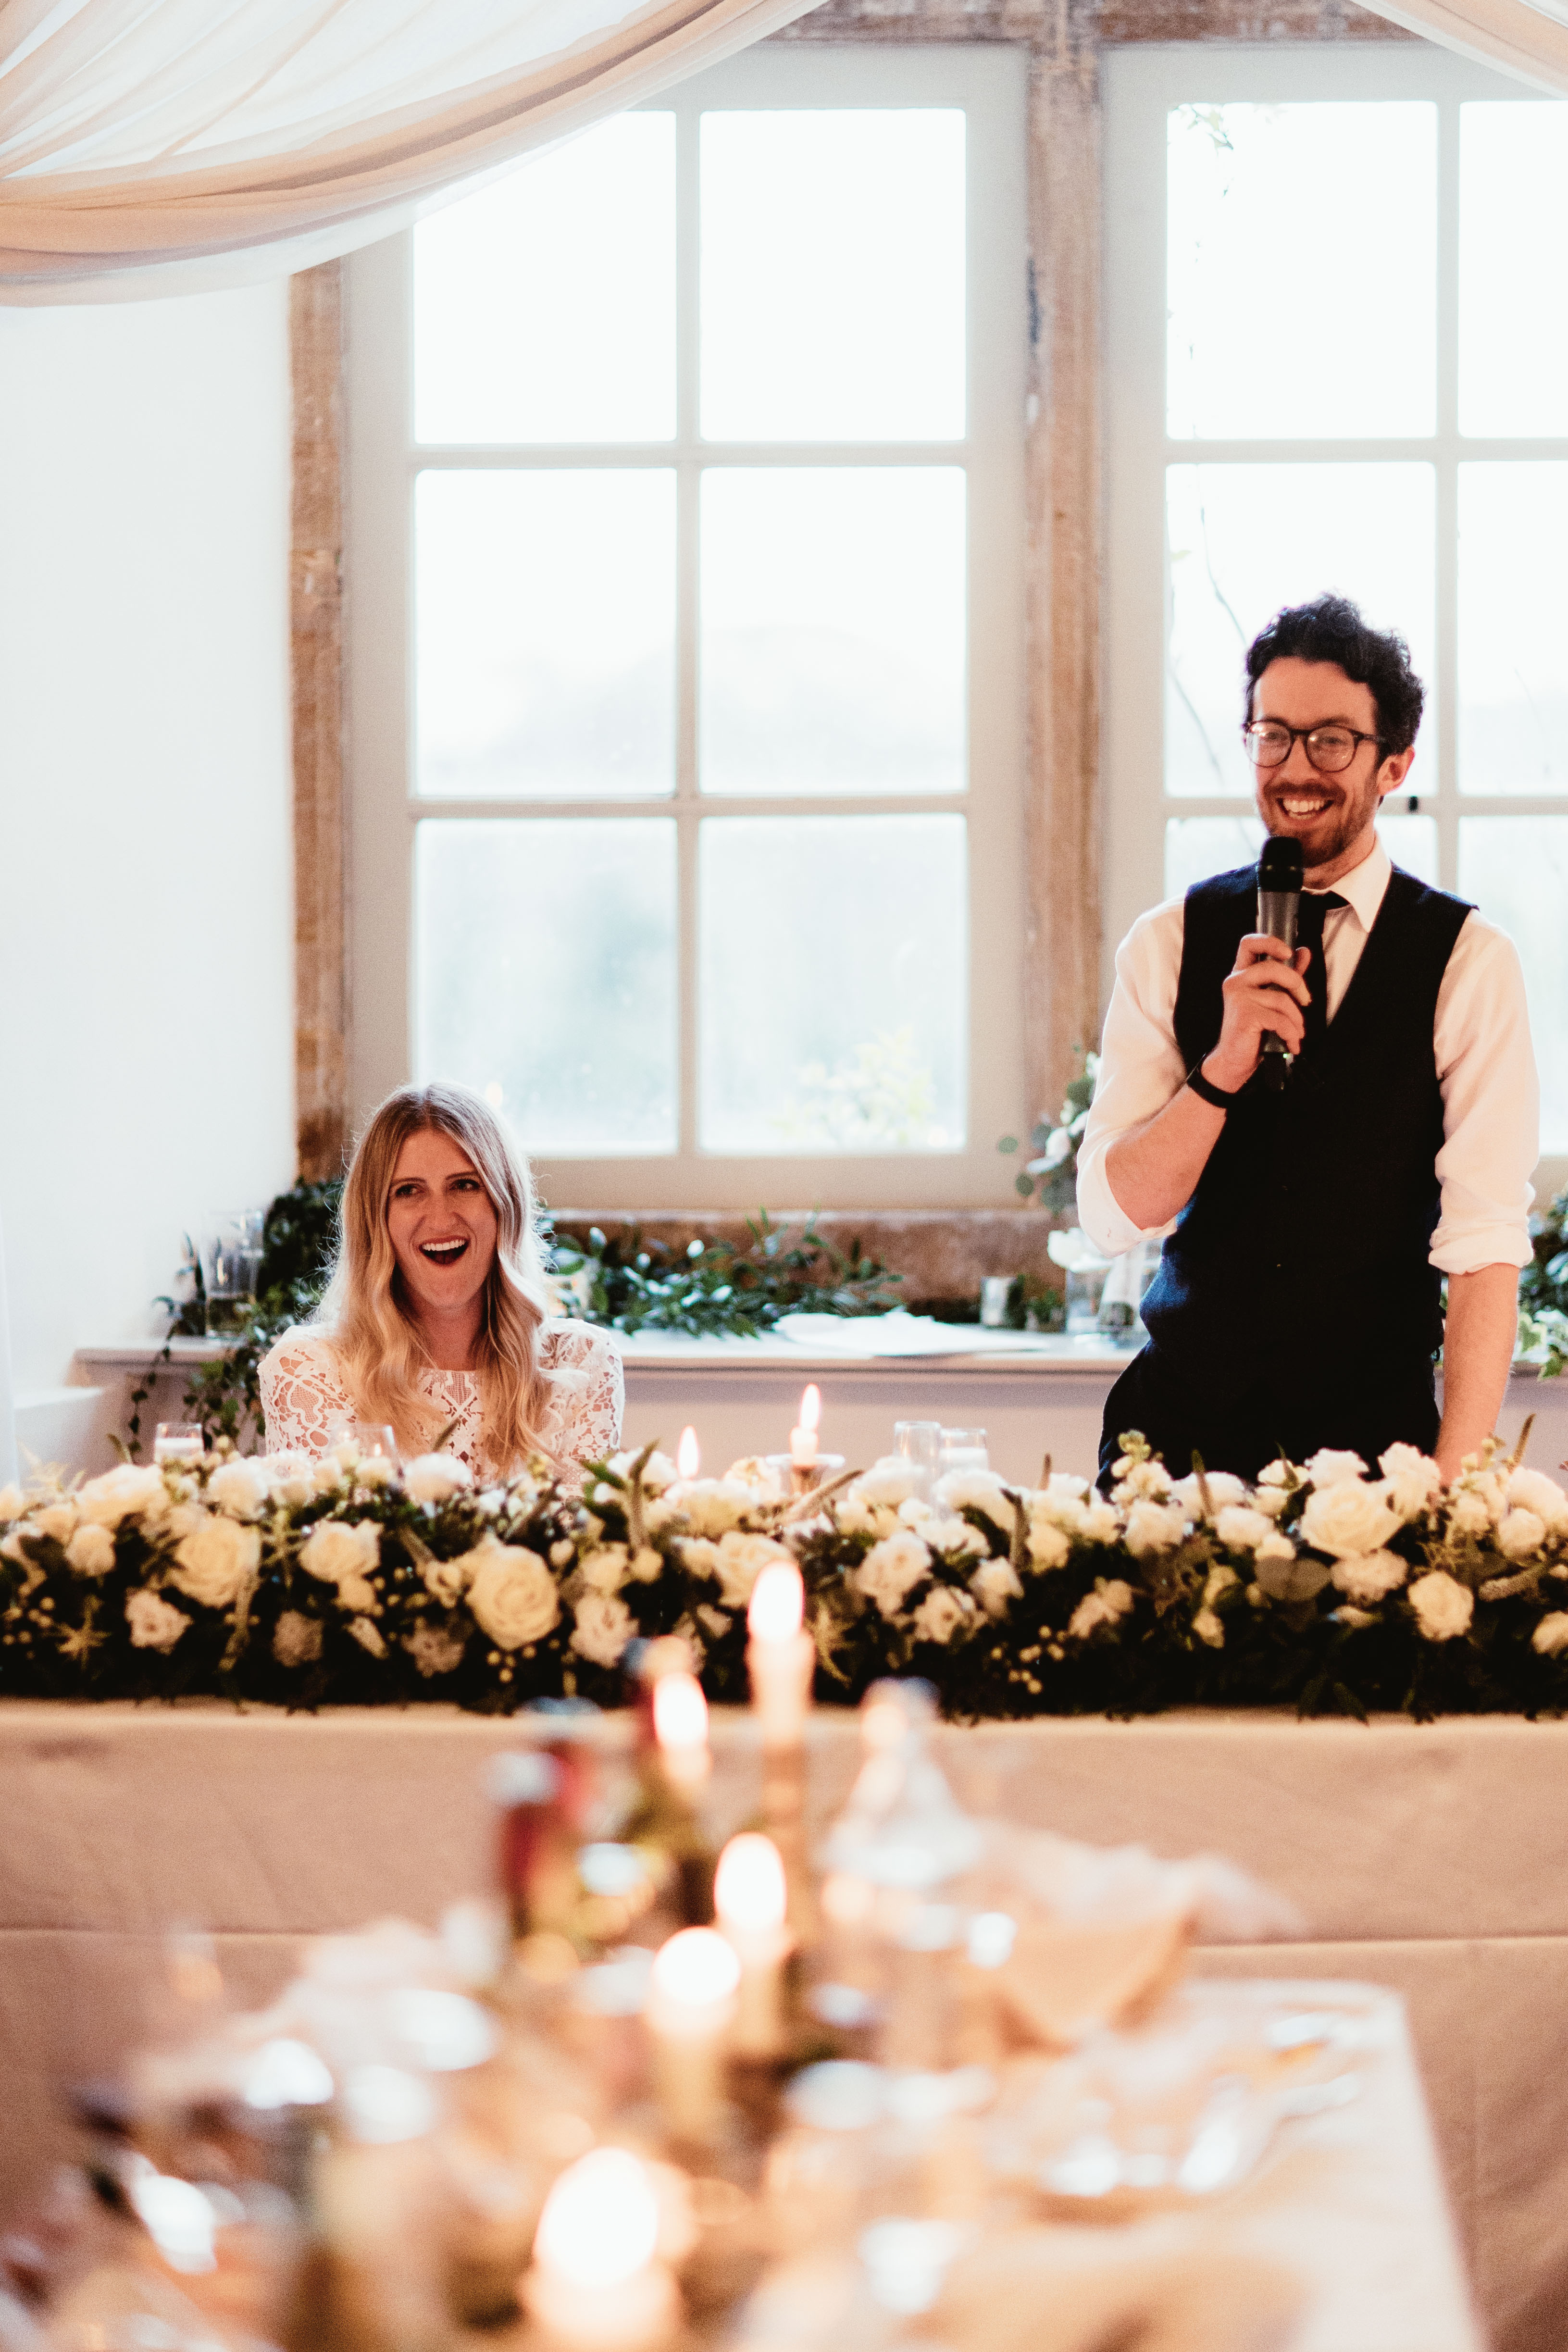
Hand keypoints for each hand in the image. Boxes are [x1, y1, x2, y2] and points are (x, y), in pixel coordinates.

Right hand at [1204, 935, 1310, 1092]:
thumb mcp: (1272, 999)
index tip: (1288, 953)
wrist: (1236, 1060)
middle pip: (1274, 967)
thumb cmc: (1253, 1030)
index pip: (1249, 943)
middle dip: (1297, 984)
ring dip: (1296, 1019)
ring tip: (1296, 1032)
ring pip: (1281, 998)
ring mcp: (1238, 996)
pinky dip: (1291, 1033)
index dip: (1271, 942)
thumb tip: (1303, 953)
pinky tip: (1291, 1043)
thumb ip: (1288, 976)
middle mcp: (1236, 981)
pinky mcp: (1244, 1014)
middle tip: (1305, 1001)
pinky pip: (1280, 1019)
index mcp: (1242, 974)